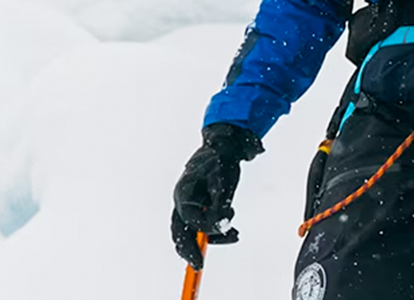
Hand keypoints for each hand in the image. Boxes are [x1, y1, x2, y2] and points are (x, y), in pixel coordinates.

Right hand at [171, 122, 263, 267]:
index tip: (223, 233)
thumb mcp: (223, 182)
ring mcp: (189, 205)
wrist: (224, 148)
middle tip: (199, 266)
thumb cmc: (221, 162)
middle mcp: (182, 201)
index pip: (190, 219)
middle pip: (179, 231)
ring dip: (211, 238)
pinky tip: (232, 232)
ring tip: (234, 235)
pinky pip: (201, 226)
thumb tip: (220, 224)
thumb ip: (220, 204)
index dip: (205, 229)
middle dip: (188, 250)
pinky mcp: (199, 207)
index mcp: (184, 192)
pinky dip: (215, 232)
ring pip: (190, 231)